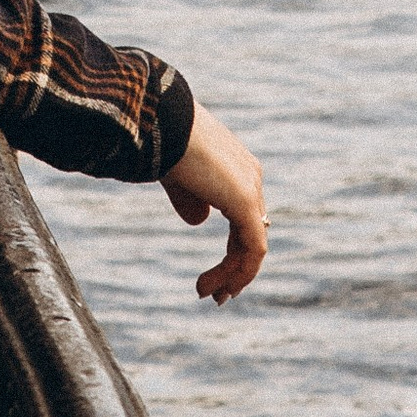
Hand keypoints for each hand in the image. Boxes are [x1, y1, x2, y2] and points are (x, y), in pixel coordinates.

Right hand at [160, 105, 267, 302]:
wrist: (164, 121)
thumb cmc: (164, 140)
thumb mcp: (176, 174)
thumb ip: (189, 198)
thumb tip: (199, 221)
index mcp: (237, 167)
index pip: (243, 216)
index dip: (231, 248)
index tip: (211, 272)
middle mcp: (251, 177)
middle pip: (250, 233)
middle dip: (233, 266)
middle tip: (213, 294)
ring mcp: (251, 190)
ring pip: (251, 245)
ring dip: (231, 275)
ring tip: (208, 296)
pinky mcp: (247, 203)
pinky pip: (252, 249)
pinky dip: (238, 272)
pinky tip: (219, 287)